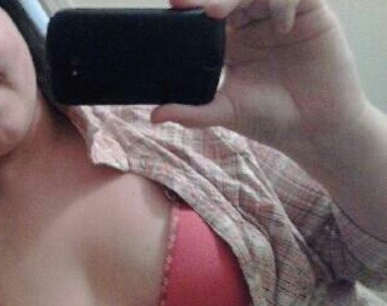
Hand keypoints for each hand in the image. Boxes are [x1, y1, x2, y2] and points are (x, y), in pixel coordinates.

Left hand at [152, 0, 369, 157]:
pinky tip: (282, 26)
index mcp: (230, 42)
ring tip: (221, 12)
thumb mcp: (227, 112)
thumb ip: (192, 112)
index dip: (193, 6)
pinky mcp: (310, 13)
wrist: (314, 129)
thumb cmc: (271, 119)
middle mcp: (253, 24)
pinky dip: (284, 1)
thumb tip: (154, 116)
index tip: (174, 4)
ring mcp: (279, 16)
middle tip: (204, 9)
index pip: (208, 15)